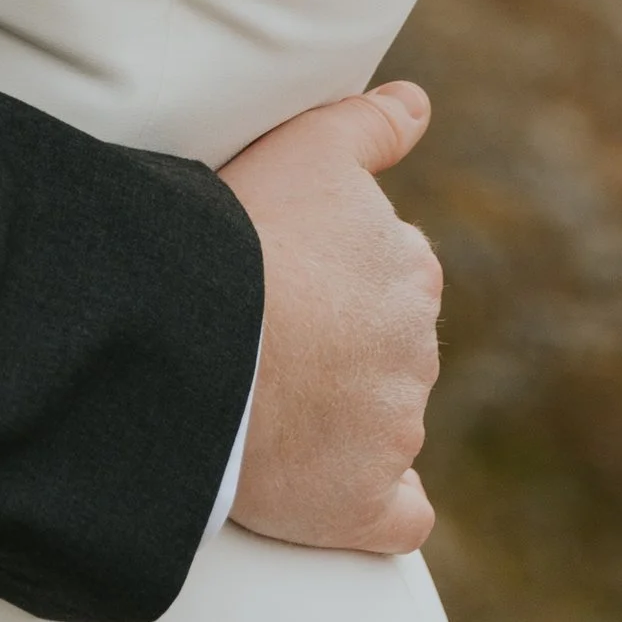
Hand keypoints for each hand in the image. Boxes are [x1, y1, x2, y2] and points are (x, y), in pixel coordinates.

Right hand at [220, 82, 443, 557]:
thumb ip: (372, 124)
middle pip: (393, 351)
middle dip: (349, 347)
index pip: (400, 278)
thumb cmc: (248, 231)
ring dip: (347, 417)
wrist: (203, 337)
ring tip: (272, 399)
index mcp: (412, 273)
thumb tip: (418, 106)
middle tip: (277, 337)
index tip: (299, 280)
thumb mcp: (311, 145)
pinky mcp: (364, 505)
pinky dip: (377, 506)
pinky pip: (396, 515)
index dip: (347, 279)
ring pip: (388, 424)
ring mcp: (394, 433)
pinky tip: (343, 492)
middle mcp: (418, 354)